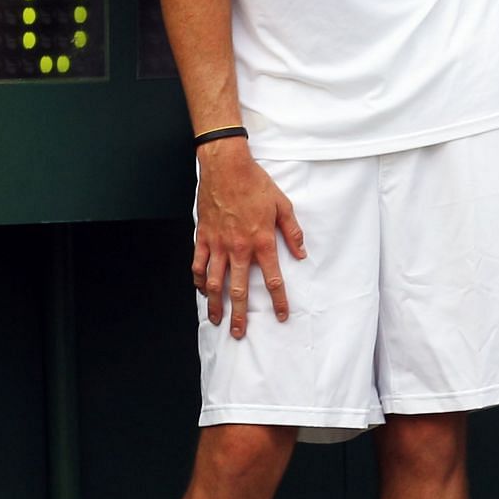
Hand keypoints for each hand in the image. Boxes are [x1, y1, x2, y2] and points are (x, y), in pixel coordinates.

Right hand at [191, 140, 305, 337]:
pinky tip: (200, 290)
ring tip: (215, 319)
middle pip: (239, 290)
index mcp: (261, 241)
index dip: (278, 300)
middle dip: (240, 315)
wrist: (226, 166)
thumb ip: (292, 232)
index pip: (272, 279)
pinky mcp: (203, 236)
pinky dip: (197, 279)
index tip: (281, 315)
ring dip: (215, 303)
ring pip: (214, 282)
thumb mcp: (282, 205)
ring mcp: (218, 244)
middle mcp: (239, 248)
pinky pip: (197, 263)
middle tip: (239, 332)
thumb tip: (302, 253)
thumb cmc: (255, 183)